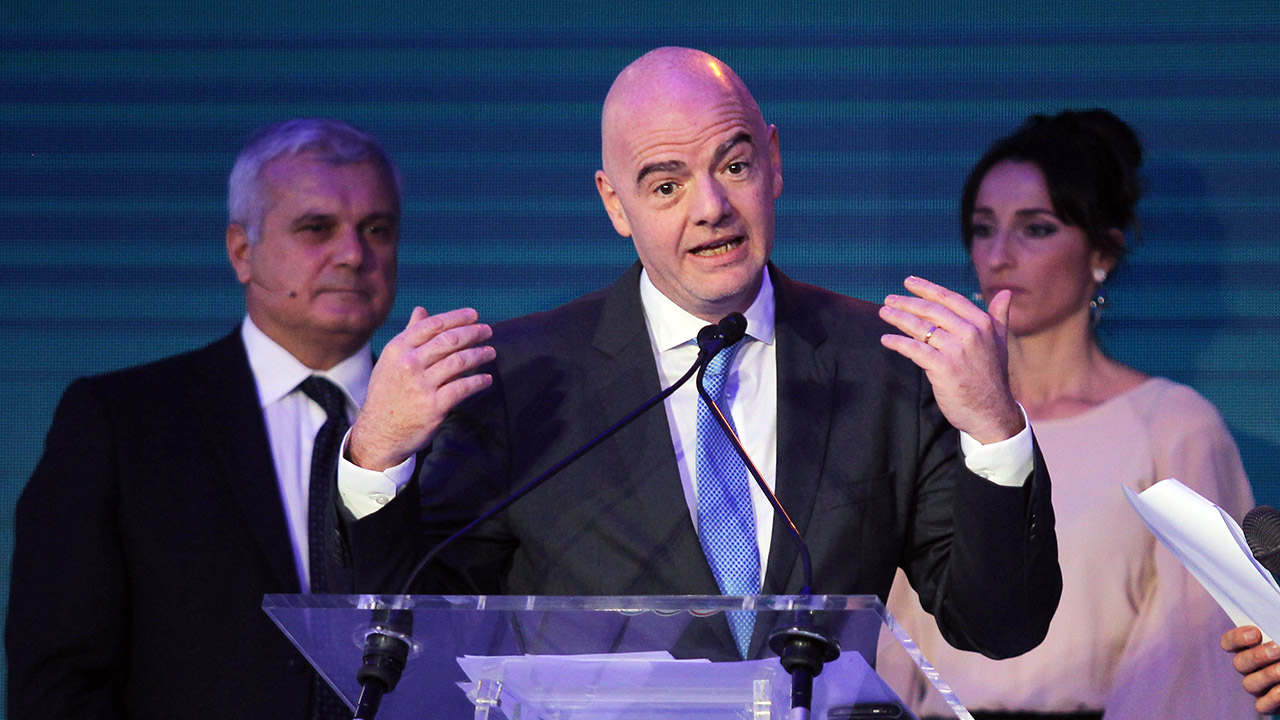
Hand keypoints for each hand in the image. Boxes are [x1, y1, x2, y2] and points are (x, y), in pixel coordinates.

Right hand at [348, 307, 494, 470]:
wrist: (379, 432)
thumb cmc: (388, 392)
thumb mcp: (391, 360)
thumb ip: (409, 335)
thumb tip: (421, 309)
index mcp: (398, 349)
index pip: (432, 325)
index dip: (456, 317)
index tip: (474, 315)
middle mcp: (408, 363)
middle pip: (449, 340)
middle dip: (473, 333)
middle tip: (488, 330)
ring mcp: (421, 385)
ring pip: (459, 362)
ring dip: (479, 355)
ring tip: (491, 353)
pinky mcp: (433, 406)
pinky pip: (462, 388)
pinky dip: (478, 381)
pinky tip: (486, 379)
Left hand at [878, 276, 1022, 443]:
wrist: (991, 412)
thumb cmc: (992, 376)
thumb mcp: (1000, 342)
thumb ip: (999, 316)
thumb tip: (1005, 292)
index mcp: (982, 323)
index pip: (949, 298)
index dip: (926, 288)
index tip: (908, 282)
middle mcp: (971, 333)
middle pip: (931, 311)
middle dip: (907, 302)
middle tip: (889, 299)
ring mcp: (956, 350)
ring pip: (921, 328)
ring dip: (898, 318)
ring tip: (884, 313)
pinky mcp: (943, 368)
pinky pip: (915, 350)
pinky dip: (898, 343)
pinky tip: (886, 339)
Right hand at [1222, 625, 1279, 712]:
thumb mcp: (1277, 637)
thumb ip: (1273, 633)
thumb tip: (1271, 632)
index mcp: (1248, 649)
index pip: (1229, 642)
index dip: (1237, 638)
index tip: (1255, 633)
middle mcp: (1249, 668)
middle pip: (1239, 663)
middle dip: (1256, 656)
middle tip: (1277, 649)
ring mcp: (1257, 687)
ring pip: (1249, 683)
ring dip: (1267, 675)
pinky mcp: (1266, 705)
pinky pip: (1261, 705)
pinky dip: (1272, 698)